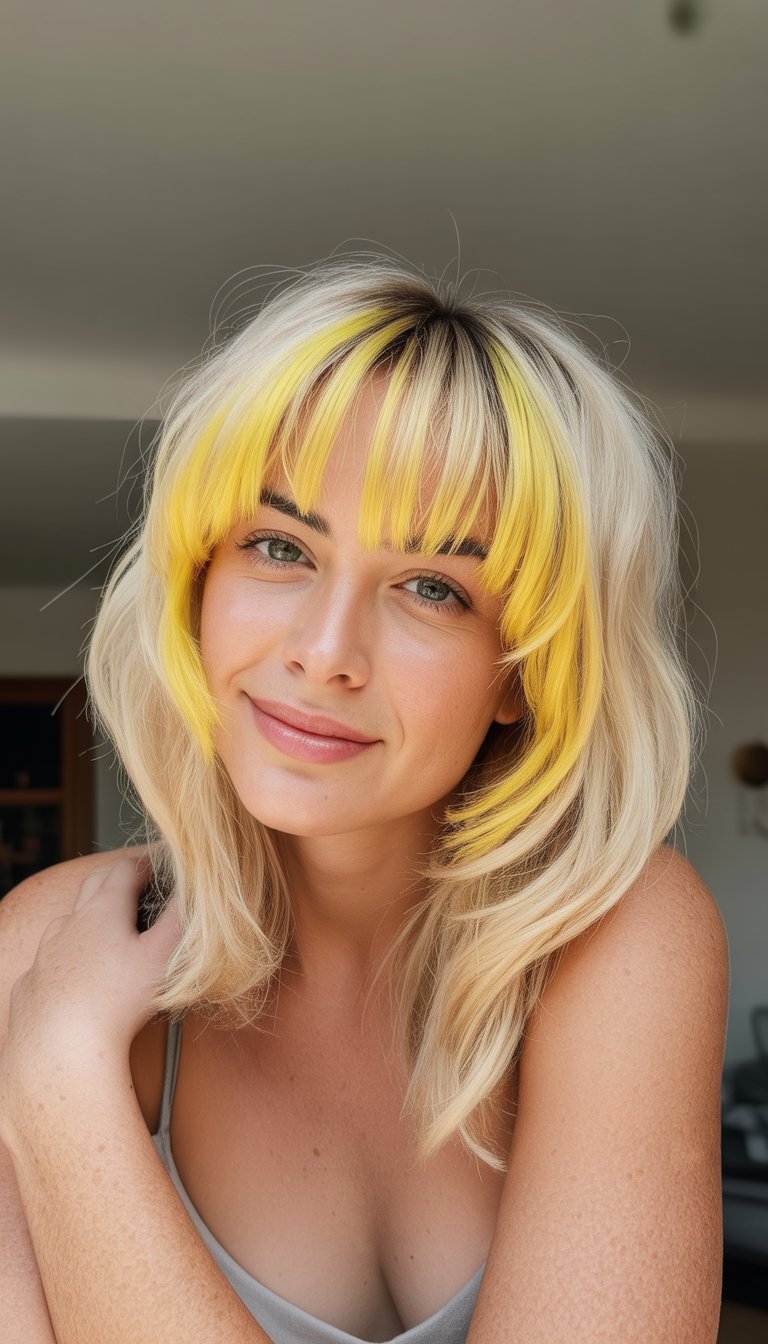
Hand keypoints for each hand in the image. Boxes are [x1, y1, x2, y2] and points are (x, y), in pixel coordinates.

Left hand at [0, 853, 180, 1145]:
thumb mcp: (163, 955)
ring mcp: (45, 954)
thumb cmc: (117, 1002)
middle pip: (94, 885)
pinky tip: (80, 975)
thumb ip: (182, 917)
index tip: (162, 865)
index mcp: (102, 909)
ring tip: (113, 931)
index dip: (147, 862)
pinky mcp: (31, 985)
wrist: (61, 1051)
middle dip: (117, 879)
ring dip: (90, 918)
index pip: (126, 868)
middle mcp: (68, 924)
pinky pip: (50, 961)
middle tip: (139, 884)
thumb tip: (196, 887)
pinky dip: (68, 958)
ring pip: (68, 923)